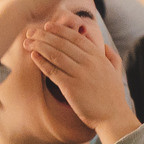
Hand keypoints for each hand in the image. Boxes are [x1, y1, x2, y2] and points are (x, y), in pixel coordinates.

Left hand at [21, 15, 137, 143]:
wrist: (113, 116)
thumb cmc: (113, 95)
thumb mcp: (116, 70)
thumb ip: (111, 55)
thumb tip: (104, 45)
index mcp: (98, 56)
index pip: (75, 37)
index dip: (59, 30)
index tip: (47, 26)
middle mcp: (89, 62)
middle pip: (62, 43)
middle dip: (44, 35)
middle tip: (30, 32)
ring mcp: (80, 74)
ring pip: (55, 55)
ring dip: (39, 46)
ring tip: (27, 43)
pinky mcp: (71, 87)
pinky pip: (53, 71)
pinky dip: (42, 62)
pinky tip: (33, 56)